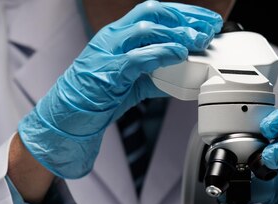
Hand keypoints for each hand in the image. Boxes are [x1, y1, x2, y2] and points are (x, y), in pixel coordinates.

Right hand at [18, 1, 221, 178]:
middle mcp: (114, 37)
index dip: (183, 13)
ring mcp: (109, 51)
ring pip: (146, 29)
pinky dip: (161, 53)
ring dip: (176, 33)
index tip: (206, 20)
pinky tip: (178, 54)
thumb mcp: (132, 81)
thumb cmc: (96, 96)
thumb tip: (183, 74)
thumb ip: (156, 74)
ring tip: (198, 40)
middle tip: (208, 27)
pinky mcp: (109, 70)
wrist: (69, 116)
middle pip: (153, 12)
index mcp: (119, 35)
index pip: (155, 12)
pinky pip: (138, 57)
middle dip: (184, 17)